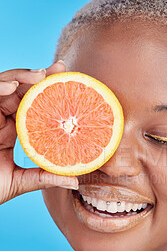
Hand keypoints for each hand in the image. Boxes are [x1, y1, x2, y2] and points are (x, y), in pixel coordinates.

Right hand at [0, 61, 78, 204]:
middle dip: (39, 76)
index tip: (69, 83)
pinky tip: (11, 87)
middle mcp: (0, 120)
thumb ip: (44, 178)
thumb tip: (75, 181)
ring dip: (21, 76)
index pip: (32, 104)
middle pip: (20, 90)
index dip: (48, 92)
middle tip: (61, 68)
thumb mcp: (19, 182)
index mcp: (11, 131)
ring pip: (2, 86)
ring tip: (41, 75)